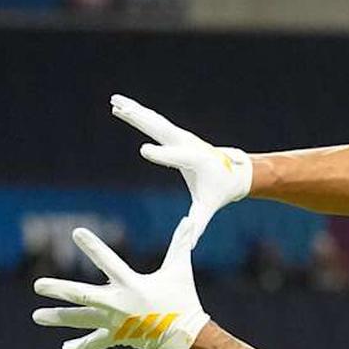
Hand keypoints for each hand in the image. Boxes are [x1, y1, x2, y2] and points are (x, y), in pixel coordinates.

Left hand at [32, 217, 209, 348]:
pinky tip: (66, 348)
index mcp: (131, 284)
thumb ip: (181, 244)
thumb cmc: (182, 300)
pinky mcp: (117, 337)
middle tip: (37, 286)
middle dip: (59, 289)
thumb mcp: (180, 270)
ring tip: (36, 316)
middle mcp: (118, 303)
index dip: (92, 246)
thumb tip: (191, 219)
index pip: (108, 261)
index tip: (76, 232)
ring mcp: (115, 322)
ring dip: (58, 317)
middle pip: (82, 295)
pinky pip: (96, 343)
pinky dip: (81, 347)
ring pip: (81, 319)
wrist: (185, 336)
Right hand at [111, 94, 251, 245]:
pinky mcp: (176, 135)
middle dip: (140, 120)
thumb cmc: (219, 191)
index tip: (142, 149)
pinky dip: (138, 113)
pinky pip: (154, 121)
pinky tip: (122, 106)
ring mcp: (180, 137)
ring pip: (155, 121)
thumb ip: (198, 224)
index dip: (160, 154)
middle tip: (120, 109)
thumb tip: (190, 246)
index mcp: (195, 160)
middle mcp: (186, 144)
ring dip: (134, 111)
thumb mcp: (208, 207)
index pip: (175, 157)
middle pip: (160, 129)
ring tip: (114, 102)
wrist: (234, 172)